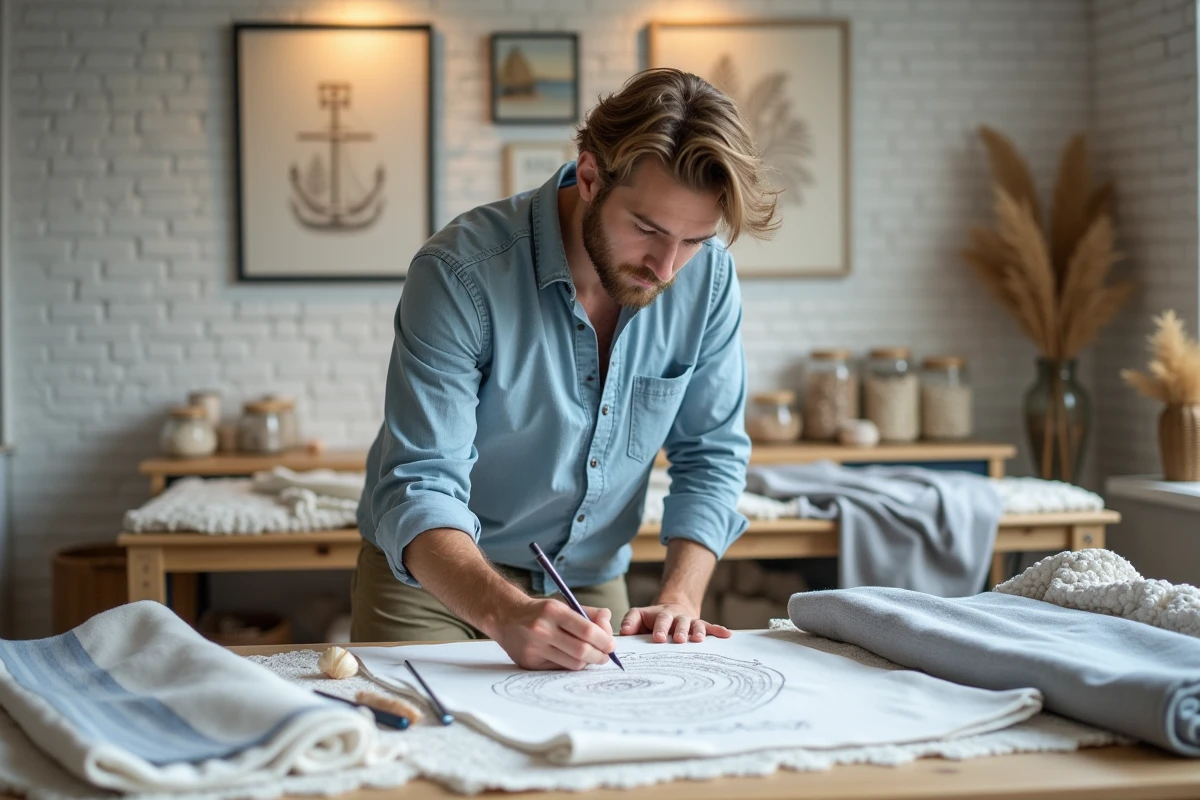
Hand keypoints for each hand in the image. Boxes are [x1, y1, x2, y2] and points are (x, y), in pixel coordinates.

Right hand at [489, 597, 614, 670]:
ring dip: (587, 662)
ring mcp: (535, 648)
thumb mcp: (562, 605)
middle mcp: (542, 629)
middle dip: (600, 655)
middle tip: (606, 656)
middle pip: (582, 651)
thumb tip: (608, 619)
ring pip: (572, 663)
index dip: (604, 640)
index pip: (587, 631)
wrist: (505, 617)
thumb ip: (588, 613)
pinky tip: (571, 658)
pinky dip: (570, 665)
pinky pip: (559, 669)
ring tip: (590, 656)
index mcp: (553, 611)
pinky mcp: (529, 663)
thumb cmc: (540, 612)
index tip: (611, 644)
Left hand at [619, 603, 731, 642]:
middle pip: (680, 622)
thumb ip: (630, 622)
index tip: (658, 638)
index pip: (660, 620)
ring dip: (698, 632)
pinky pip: (711, 628)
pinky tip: (727, 635)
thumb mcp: (639, 616)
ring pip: (696, 624)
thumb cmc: (652, 619)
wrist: (672, 609)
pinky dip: (719, 631)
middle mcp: (678, 617)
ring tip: (698, 640)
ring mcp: (690, 622)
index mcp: (661, 615)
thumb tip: (623, 633)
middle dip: (680, 630)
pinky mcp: (701, 627)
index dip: (660, 628)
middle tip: (679, 639)